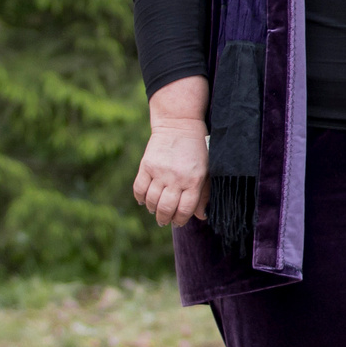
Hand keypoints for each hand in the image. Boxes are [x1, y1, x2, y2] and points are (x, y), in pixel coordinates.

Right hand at [133, 77, 210, 227]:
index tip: (178, 221)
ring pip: (151, 201)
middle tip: (164, 221)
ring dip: (153, 209)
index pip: (185, 209)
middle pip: (166, 208)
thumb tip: (201, 216)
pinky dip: (140, 198)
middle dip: (165, 219)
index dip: (181, 220)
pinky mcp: (146, 165)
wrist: (180, 125)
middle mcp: (176, 178)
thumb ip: (203, 194)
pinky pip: (139, 188)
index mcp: (194, 180)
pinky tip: (144, 200)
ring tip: (155, 210)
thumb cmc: (197, 150)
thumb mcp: (206, 171)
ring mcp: (160, 172)